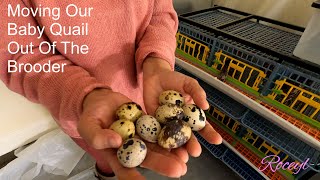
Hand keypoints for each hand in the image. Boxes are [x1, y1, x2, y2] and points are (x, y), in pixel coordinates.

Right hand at [78, 88, 187, 178]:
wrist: (102, 99)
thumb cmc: (91, 115)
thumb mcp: (88, 125)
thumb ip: (98, 136)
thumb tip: (117, 142)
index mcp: (115, 153)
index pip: (125, 169)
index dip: (134, 177)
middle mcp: (131, 148)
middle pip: (148, 159)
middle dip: (163, 165)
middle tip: (178, 170)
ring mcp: (141, 136)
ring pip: (158, 146)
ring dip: (171, 153)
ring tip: (185, 159)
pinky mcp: (149, 123)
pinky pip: (160, 129)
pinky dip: (170, 134)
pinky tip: (183, 139)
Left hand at [142, 57, 222, 172]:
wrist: (155, 76)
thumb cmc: (175, 80)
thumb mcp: (189, 84)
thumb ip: (197, 92)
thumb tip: (206, 106)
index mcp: (192, 115)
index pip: (203, 126)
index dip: (210, 134)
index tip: (217, 141)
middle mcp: (181, 122)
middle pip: (188, 137)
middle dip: (193, 145)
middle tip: (195, 152)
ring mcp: (167, 124)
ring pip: (174, 139)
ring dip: (177, 149)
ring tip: (181, 157)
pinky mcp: (154, 124)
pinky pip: (157, 134)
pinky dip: (160, 143)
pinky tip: (163, 150)